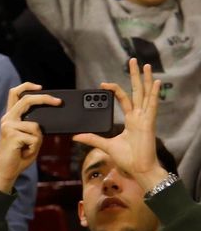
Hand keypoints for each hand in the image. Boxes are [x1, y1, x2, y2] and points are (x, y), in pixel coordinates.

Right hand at [0, 82, 57, 193]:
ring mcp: (8, 126)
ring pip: (36, 126)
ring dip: (38, 140)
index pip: (15, 94)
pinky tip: (24, 152)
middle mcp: (7, 119)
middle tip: (59, 102)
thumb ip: (33, 125)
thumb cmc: (19, 155)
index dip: (27, 87)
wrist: (6, 171)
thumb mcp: (28, 137)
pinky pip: (34, 138)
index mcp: (10, 117)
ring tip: (28, 148)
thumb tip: (46, 120)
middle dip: (45, 99)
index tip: (40, 86)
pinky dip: (34, 147)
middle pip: (27, 100)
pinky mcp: (12, 135)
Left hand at [74, 59, 167, 192]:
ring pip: (145, 94)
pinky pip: (152, 105)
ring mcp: (145, 118)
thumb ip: (92, 139)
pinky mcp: (149, 123)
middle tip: (133, 61)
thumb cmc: (128, 158)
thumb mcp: (106, 146)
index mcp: (131, 119)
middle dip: (135, 76)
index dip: (114, 89)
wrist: (139, 169)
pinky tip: (155, 82)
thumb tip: (75, 136)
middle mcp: (139, 116)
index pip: (123, 98)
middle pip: (136, 91)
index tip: (103, 83)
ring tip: (145, 65)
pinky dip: (154, 93)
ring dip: (145, 79)